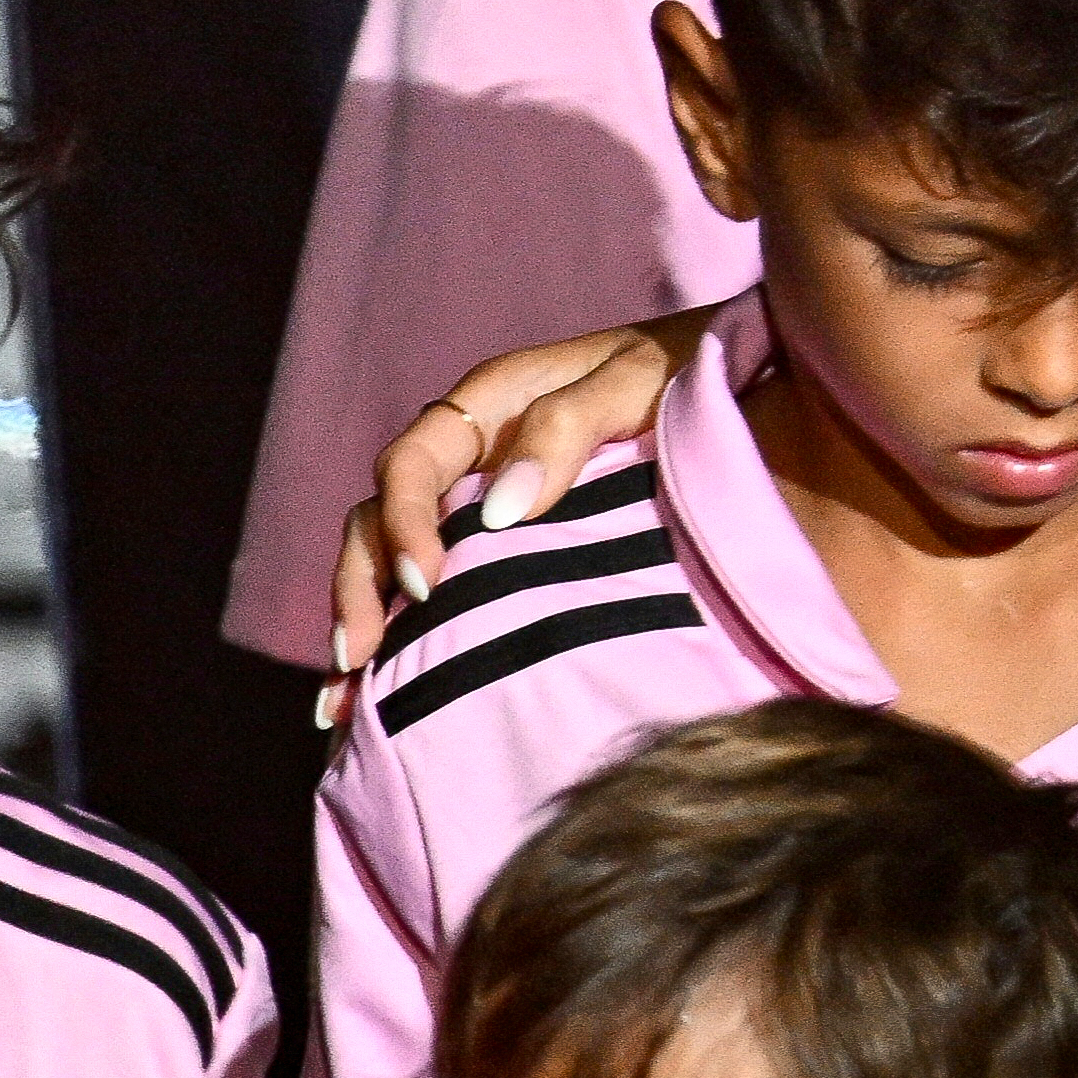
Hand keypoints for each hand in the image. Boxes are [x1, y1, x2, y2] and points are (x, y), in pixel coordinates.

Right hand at [324, 315, 710, 679]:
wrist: (734, 385)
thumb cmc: (687, 373)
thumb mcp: (636, 380)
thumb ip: (570, 427)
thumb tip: (501, 508)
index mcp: (490, 404)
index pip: (413, 462)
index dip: (404, 522)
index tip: (423, 585)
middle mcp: (470, 456)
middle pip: (378, 517)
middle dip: (359, 589)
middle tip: (356, 660)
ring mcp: (478, 503)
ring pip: (390, 559)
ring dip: (362, 624)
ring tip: (342, 704)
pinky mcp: (501, 549)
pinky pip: (434, 589)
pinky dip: (401, 641)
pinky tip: (377, 702)